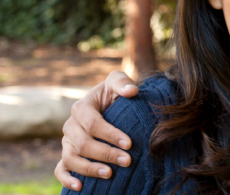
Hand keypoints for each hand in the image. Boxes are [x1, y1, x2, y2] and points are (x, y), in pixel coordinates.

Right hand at [54, 71, 138, 190]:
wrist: (107, 103)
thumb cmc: (113, 92)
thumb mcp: (117, 82)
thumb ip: (122, 82)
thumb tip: (132, 91)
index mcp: (81, 108)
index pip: (93, 124)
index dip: (110, 134)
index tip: (129, 143)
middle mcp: (71, 126)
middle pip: (83, 144)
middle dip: (106, 153)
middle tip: (127, 161)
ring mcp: (67, 142)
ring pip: (71, 158)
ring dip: (89, 168)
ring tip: (109, 174)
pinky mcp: (67, 154)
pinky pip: (60, 169)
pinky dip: (66, 179)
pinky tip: (80, 186)